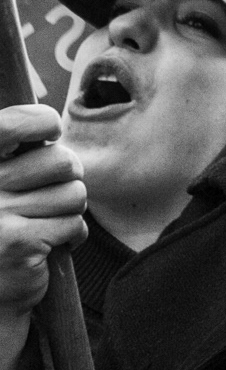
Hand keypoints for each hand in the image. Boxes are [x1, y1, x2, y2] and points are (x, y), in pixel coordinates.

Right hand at [0, 104, 85, 369]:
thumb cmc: (6, 227)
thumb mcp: (6, 185)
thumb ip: (22, 156)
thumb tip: (52, 121)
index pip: (10, 124)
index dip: (39, 121)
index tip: (50, 131)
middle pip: (62, 161)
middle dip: (68, 180)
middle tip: (48, 199)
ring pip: (74, 194)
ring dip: (69, 213)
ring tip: (43, 226)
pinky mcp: (20, 242)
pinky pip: (74, 224)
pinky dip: (71, 237)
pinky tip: (47, 247)